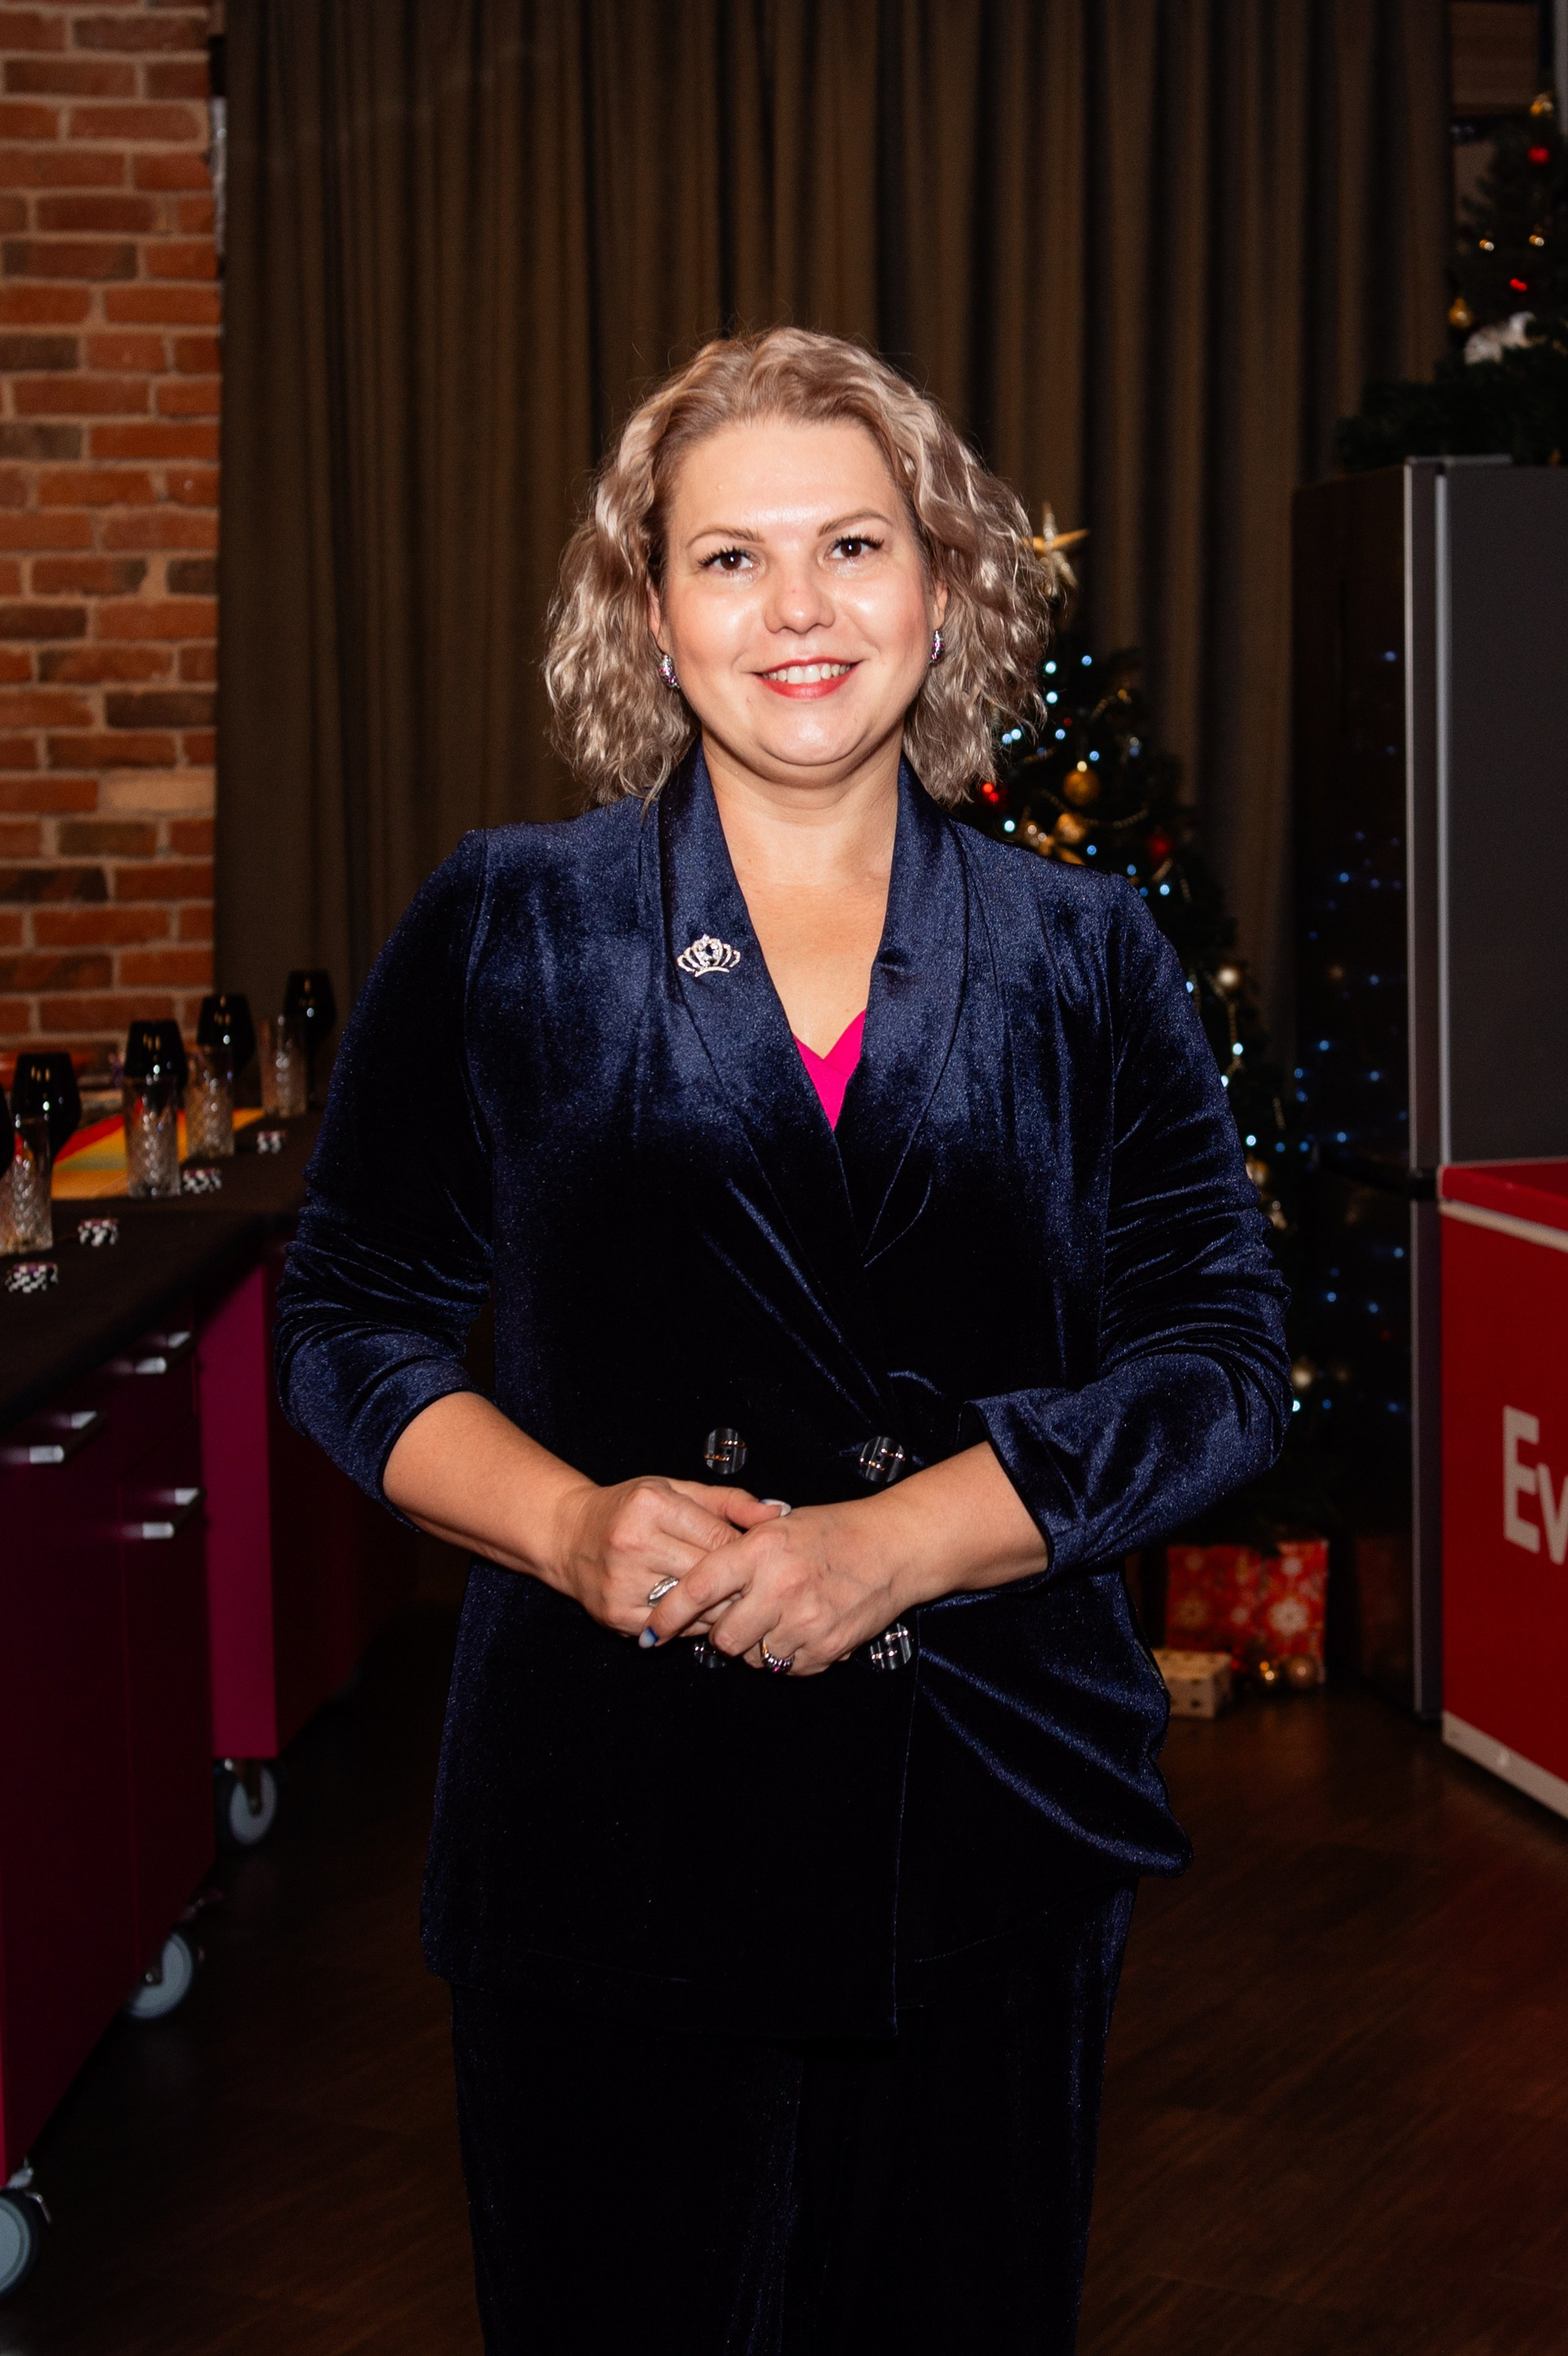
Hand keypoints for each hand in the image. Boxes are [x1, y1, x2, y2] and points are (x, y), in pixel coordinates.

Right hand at [549, 1476, 783, 1638]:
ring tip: (728, 1601)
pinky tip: (694, 1613)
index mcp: (651, 1504)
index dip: (742, 1551)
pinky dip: (689, 1625)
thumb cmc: (631, 1509)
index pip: (717, 1537)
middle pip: (707, 1574)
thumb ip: (730, 1502)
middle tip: (754, 1587)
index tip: (754, 1558)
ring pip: (692, 1607)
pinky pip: (670, 1628)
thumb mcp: (676, 1490)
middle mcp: (633, 1543)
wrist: (568, 1536)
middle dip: (735, 1583)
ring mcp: (621, 1581)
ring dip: (716, 1608)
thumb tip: (781, 1512)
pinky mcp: (615, 1613)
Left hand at [644, 1501, 904, 1675]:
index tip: (651, 1632)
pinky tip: (802, 1627)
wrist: (895, 1547)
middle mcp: (780, 1585)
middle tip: (738, 1617)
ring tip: (779, 1617)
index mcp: (761, 1548)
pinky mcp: (827, 1647)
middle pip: (723, 1637)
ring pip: (754, 1658)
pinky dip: (787, 1654)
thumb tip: (693, 1592)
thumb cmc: (832, 1531)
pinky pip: (787, 1668)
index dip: (668, 1613)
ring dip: (758, 1645)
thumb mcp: (777, 1527)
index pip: (698, 1587)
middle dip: (723, 1634)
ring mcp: (806, 1619)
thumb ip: (736, 1555)